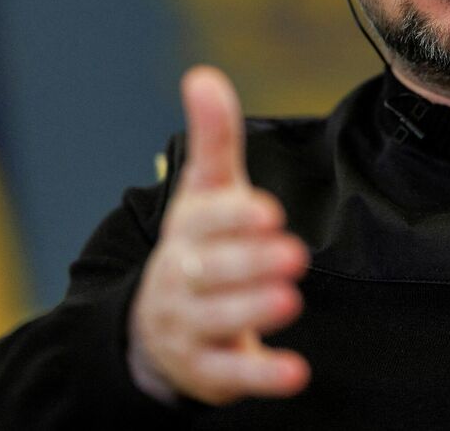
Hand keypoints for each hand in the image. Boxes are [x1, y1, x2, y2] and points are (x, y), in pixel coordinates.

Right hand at [128, 66, 310, 404]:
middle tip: (292, 251)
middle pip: (211, 271)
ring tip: (289, 299)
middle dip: (249, 262)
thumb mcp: (203, 193)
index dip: (233, 217)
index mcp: (186, 230)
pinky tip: (296, 372)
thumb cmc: (196, 245)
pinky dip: (262, 374)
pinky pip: (233, 373)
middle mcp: (182, 277)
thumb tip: (203, 75)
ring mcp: (191, 326)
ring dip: (253, 310)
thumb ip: (212, 139)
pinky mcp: (208, 369)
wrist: (153, 328)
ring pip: (218, 319)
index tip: (267, 210)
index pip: (204, 221)